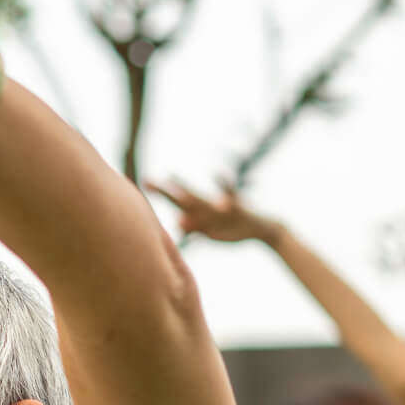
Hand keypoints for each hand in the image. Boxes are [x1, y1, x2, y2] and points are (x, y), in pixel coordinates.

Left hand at [147, 179, 279, 244]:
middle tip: (148, 181)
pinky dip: (223, 185)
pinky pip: (230, 194)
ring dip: (187, 195)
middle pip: (183, 197)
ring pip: (202, 200)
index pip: (176, 202)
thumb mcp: (211, 232)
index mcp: (200, 212)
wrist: (260, 229)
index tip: (143, 183)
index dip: (161, 194)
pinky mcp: (237, 206)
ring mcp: (221, 206)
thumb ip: (194, 228)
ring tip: (172, 187)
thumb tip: (176, 223)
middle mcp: (207, 206)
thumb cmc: (233, 228)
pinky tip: (216, 173)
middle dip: (166, 191)